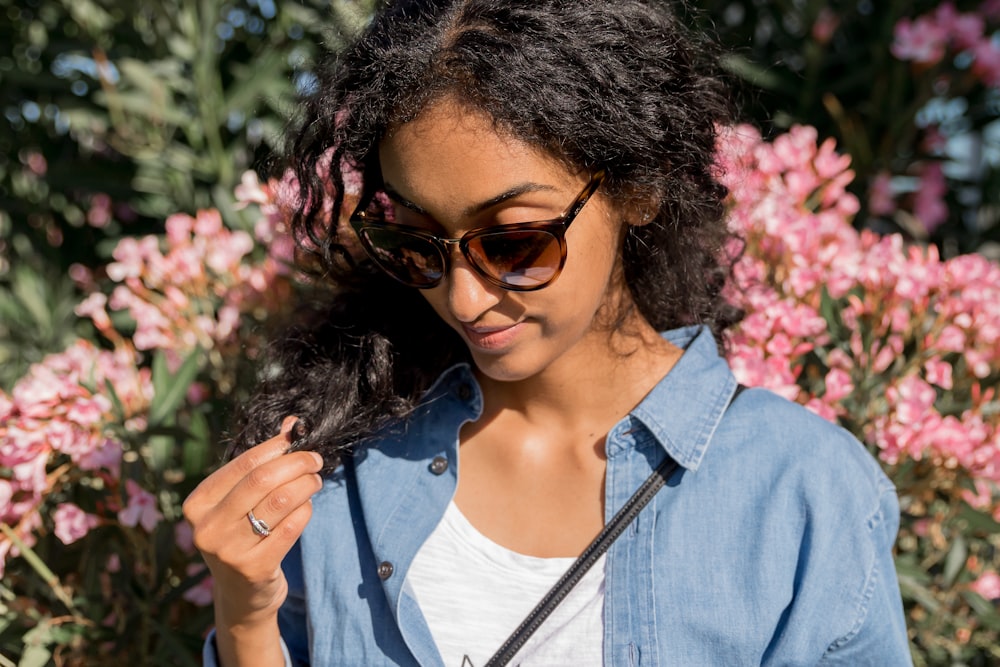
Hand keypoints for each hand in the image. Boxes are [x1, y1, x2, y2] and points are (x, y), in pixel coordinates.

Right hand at [183, 416, 323, 663]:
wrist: (241, 596)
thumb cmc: (242, 535)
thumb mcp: (240, 501)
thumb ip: (261, 463)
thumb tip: (291, 423)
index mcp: (197, 504)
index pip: (243, 464)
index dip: (275, 447)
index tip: (297, 440)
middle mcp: (207, 528)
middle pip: (262, 480)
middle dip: (296, 464)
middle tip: (315, 460)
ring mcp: (228, 551)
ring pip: (280, 502)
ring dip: (306, 486)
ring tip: (314, 481)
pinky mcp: (254, 569)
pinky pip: (291, 527)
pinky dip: (305, 511)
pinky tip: (307, 508)